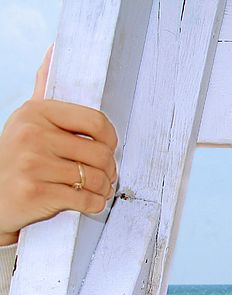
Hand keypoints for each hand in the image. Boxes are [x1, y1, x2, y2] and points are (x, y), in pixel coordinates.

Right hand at [0, 45, 118, 245]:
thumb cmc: (18, 160)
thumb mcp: (27, 121)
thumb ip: (43, 89)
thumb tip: (54, 50)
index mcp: (36, 113)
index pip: (96, 121)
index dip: (111, 139)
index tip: (107, 148)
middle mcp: (32, 134)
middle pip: (101, 153)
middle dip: (109, 170)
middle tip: (104, 176)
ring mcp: (32, 164)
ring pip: (96, 178)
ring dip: (103, 189)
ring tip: (96, 189)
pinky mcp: (36, 192)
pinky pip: (86, 200)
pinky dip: (94, 204)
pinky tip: (88, 202)